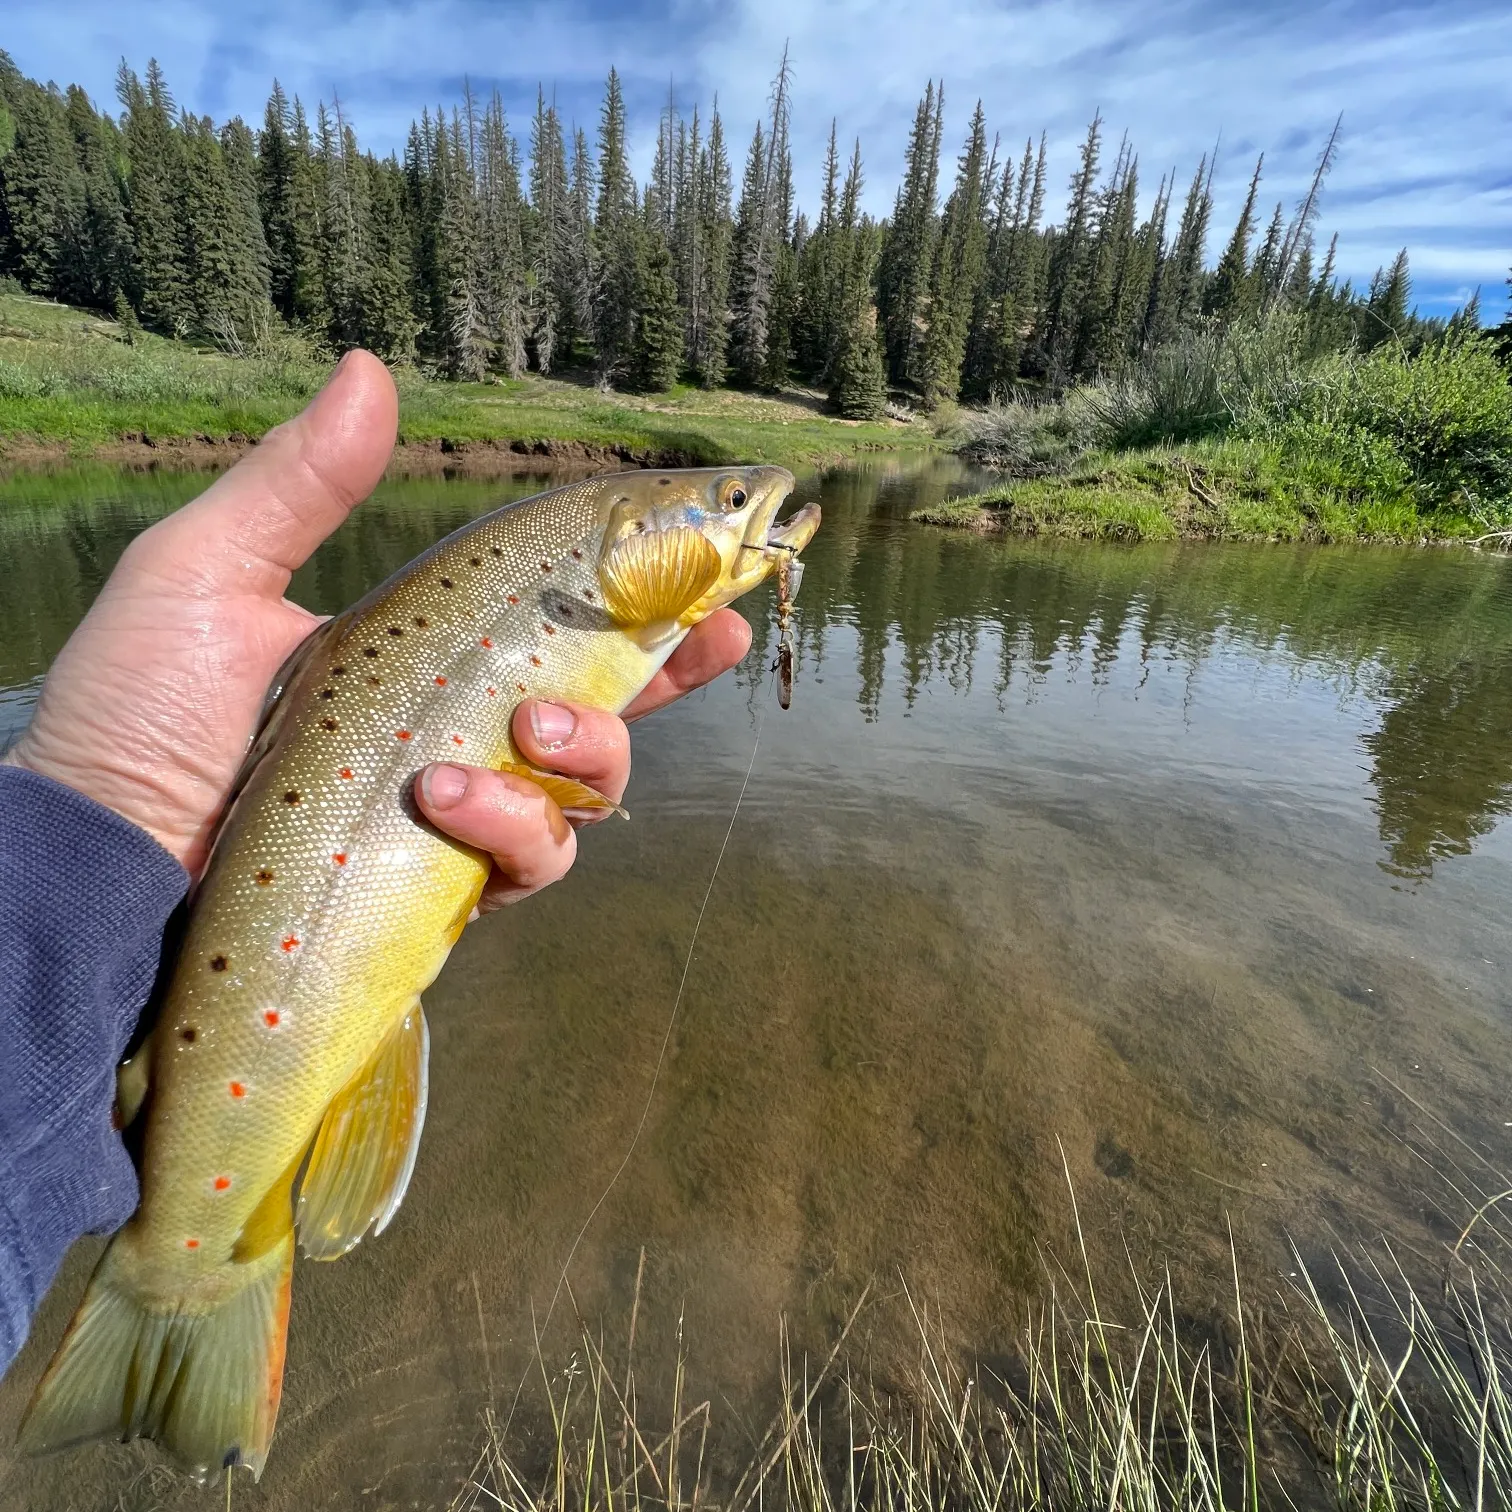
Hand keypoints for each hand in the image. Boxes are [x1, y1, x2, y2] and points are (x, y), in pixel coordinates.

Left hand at [3, 352, 750, 903]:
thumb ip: (301, 482)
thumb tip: (372, 367)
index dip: (635, 602)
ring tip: (510, 737)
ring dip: (580, 753)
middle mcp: (453, 733)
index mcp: (417, 655)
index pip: (547, 623)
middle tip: (699, 641)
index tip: (705, 574)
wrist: (98, 856)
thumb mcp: (211, 572)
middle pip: (603, 707)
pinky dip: (514, 832)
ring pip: (584, 788)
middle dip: (667, 676)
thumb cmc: (141, 711)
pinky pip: (532, 862)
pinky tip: (448, 801)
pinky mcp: (446, 887)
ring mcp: (457, 816)